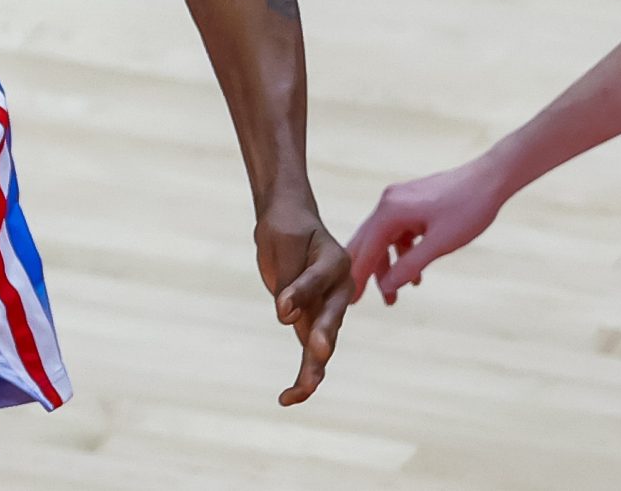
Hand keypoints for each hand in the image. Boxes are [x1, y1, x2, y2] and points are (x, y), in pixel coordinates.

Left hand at [256, 197, 349, 405]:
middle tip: (317, 355)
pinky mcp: (313, 324)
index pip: (318, 280)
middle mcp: (339, 290)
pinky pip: (311, 353)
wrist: (290, 223)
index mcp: (336, 262)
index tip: (281, 308)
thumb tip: (286, 316)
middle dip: (323, 339)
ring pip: (323, 343)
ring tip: (299, 391)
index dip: (300, 293)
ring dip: (312, 368)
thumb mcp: (284, 239)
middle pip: (331, 318)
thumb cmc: (287, 228)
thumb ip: (290, 278)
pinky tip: (288, 397)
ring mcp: (328, 310)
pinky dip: (303, 375)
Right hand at [347, 154, 509, 304]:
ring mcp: (398, 201)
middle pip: (368, 243)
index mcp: (390, 211)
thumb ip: (411, 265)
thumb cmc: (469, 209)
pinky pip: (397, 232)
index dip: (357, 276)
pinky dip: (401, 253)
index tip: (350, 302)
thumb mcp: (440, 244)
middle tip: (362, 300)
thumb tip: (388, 286)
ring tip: (395, 294)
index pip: (366, 249)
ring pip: (383, 239)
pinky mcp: (410, 203)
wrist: (490, 180)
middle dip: (368, 273)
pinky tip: (415, 272)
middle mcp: (388, 203)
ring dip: (388, 266)